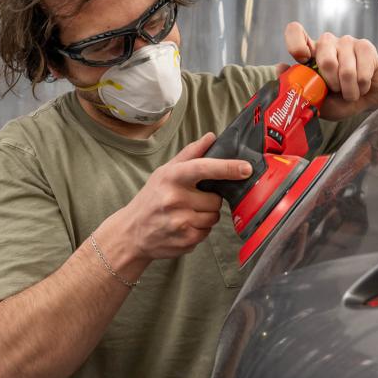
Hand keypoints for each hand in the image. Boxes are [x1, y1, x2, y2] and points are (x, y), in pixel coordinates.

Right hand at [115, 133, 250, 260]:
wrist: (131, 233)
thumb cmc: (151, 198)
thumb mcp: (164, 172)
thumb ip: (190, 154)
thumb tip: (211, 137)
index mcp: (172, 178)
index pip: (204, 168)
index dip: (228, 168)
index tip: (246, 168)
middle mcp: (175, 199)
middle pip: (216, 199)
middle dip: (210, 199)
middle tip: (193, 200)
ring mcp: (181, 222)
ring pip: (214, 217)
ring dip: (206, 215)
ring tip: (186, 214)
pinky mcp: (186, 240)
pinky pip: (208, 232)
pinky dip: (200, 229)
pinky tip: (184, 226)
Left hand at [282, 22, 377, 119]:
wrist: (369, 99)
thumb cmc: (340, 99)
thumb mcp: (318, 101)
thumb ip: (301, 88)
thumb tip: (279, 68)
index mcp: (311, 53)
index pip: (296, 32)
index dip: (296, 43)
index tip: (303, 60)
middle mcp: (327, 43)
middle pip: (324, 58)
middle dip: (332, 83)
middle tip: (337, 91)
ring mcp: (347, 42)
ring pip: (345, 69)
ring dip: (349, 90)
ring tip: (351, 93)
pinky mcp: (366, 47)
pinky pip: (362, 72)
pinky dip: (361, 87)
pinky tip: (362, 87)